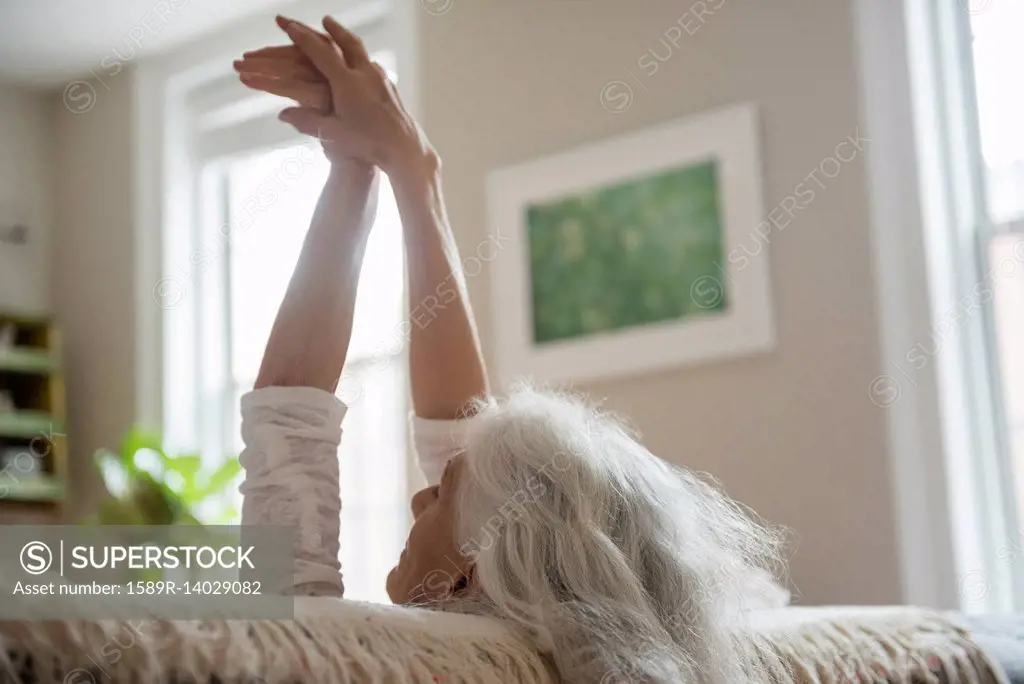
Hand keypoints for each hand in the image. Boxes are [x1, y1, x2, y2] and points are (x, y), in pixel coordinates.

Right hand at [235, 16, 432, 173]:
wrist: (405, 149)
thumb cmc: (369, 144)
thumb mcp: (334, 135)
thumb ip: (308, 121)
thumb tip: (283, 114)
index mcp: (347, 83)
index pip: (320, 52)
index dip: (301, 37)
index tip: (288, 26)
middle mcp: (365, 74)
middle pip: (345, 42)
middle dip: (332, 28)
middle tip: (323, 18)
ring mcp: (381, 78)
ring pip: (361, 51)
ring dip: (348, 40)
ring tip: (341, 34)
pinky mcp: (390, 87)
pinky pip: (372, 64)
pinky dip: (361, 57)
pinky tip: (361, 64)